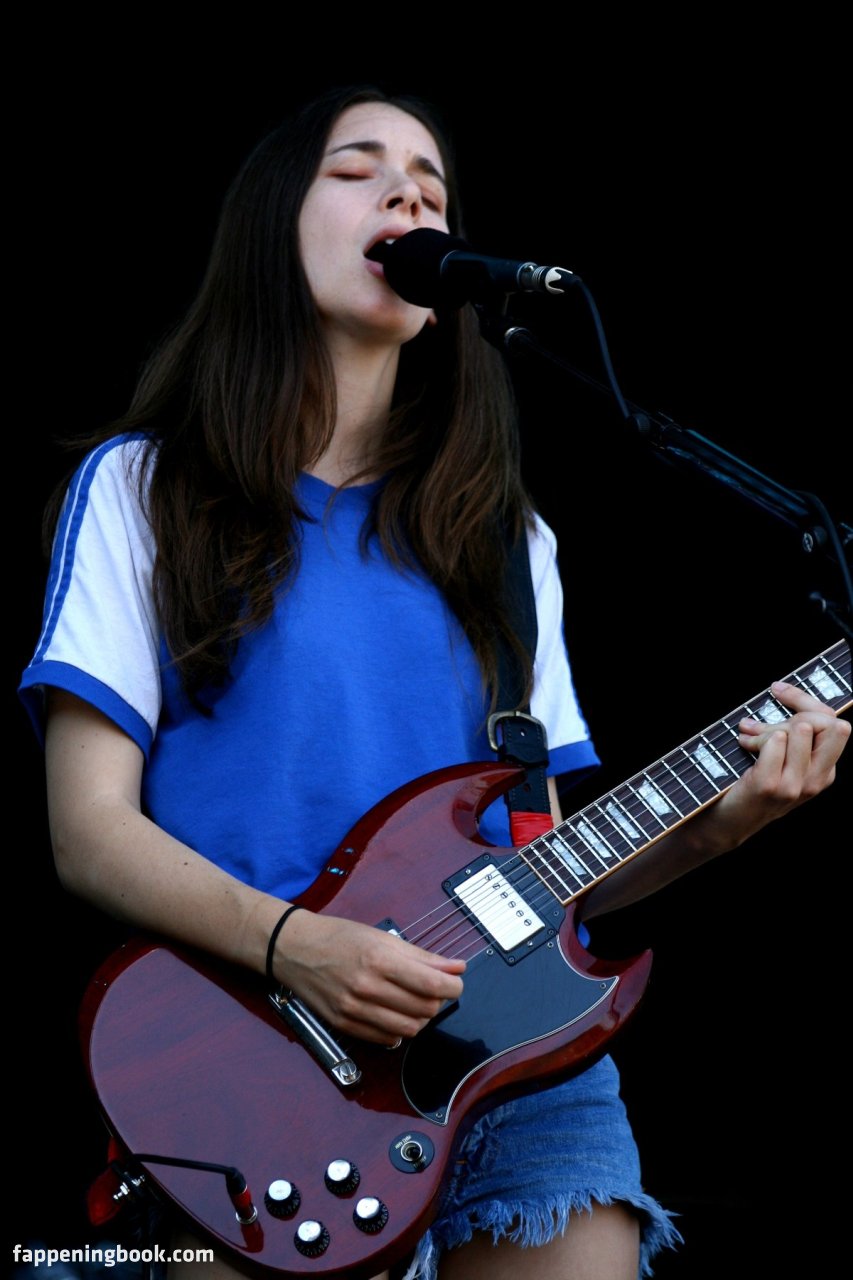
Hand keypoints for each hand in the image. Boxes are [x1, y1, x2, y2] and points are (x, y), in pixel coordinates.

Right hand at [272, 910, 465, 1045]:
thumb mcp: (382, 937)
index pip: (432, 984)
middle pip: (424, 1009)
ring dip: (420, 1018)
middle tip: (432, 988)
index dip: (453, 986)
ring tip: (413, 1002)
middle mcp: (367, 987)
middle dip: (436, 1000)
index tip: (455, 982)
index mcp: (379, 959)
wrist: (295, 949)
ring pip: (408, 1029)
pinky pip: (386, 1039)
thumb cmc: (338, 937)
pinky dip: (398, 1030)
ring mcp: (354, 1009)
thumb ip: (422, 956)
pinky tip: (394, 1013)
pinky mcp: (344, 1024)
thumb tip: (456, 966)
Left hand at [708, 680, 849, 847]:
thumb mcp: (783, 761)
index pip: (833, 722)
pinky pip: (774, 741)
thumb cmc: (752, 785)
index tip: (778, 689)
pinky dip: (756, 737)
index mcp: (825, 772)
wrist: (727, 823)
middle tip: (765, 721)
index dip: (804, 699)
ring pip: (797, 730)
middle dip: (797, 710)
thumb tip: (787, 692)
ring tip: (748, 736)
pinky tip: (744, 744)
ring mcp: (794, 785)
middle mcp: (816, 781)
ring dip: (767, 727)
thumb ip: (794, 736)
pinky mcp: (770, 785)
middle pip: (826, 723)